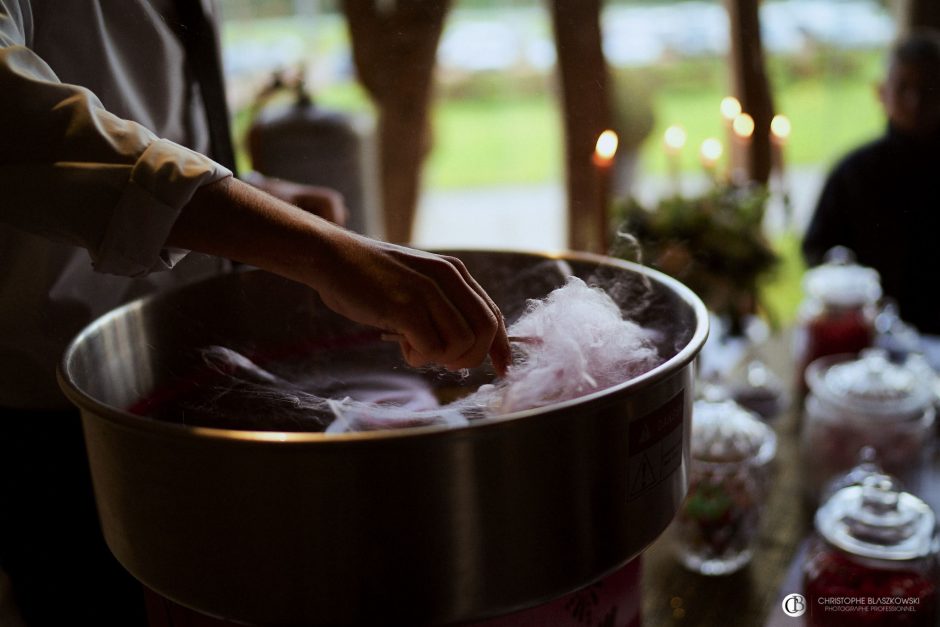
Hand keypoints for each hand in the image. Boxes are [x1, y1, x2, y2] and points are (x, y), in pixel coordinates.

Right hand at [170, 178, 509, 373]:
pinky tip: (400, 344)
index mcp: (455, 273)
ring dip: (440, 357)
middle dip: (470, 357)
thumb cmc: (369, 278)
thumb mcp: (416, 285)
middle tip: (443, 361)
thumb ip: (442, 308)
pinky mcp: (406, 306)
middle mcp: (449, 278)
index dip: (501, 346)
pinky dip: (420, 356)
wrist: (330, 257)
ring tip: (413, 346)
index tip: (502, 370)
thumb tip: (464, 348)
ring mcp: (428, 291)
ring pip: (462, 343)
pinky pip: (432, 347)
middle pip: (486, 332)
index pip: (493, 314)